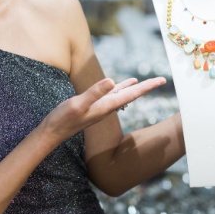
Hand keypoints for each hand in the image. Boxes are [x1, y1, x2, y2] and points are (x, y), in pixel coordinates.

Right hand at [40, 76, 165, 142]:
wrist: (52, 133)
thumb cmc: (63, 119)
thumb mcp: (78, 104)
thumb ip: (95, 93)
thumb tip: (112, 81)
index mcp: (107, 106)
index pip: (132, 94)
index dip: (148, 86)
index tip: (162, 80)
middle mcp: (107, 107)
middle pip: (132, 94)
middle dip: (146, 87)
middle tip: (161, 80)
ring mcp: (100, 107)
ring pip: (122, 95)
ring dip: (134, 88)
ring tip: (144, 82)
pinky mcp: (93, 106)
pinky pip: (111, 96)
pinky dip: (118, 89)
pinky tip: (118, 86)